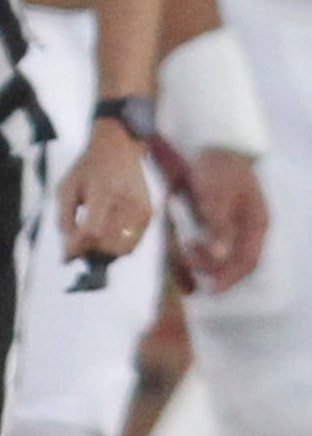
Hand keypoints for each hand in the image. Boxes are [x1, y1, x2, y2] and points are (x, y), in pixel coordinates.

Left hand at [57, 120, 150, 261]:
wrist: (117, 148)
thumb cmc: (87, 169)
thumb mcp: (65, 189)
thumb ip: (64, 221)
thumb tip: (68, 255)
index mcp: (103, 190)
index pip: (93, 231)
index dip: (77, 248)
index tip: (65, 255)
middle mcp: (127, 200)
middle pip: (107, 245)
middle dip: (88, 253)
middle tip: (76, 249)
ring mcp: (141, 208)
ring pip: (121, 250)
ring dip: (102, 254)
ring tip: (89, 244)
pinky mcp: (148, 214)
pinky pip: (131, 245)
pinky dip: (115, 249)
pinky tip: (103, 239)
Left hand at [169, 147, 268, 294]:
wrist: (209, 145)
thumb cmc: (218, 168)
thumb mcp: (217, 196)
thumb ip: (219, 225)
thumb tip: (220, 256)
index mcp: (255, 223)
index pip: (248, 260)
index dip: (231, 277)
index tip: (211, 289)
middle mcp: (245, 229)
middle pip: (232, 261)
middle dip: (210, 268)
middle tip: (187, 261)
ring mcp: (229, 226)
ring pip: (218, 256)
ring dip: (200, 262)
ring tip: (181, 256)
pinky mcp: (212, 223)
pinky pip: (206, 245)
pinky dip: (193, 253)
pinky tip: (179, 253)